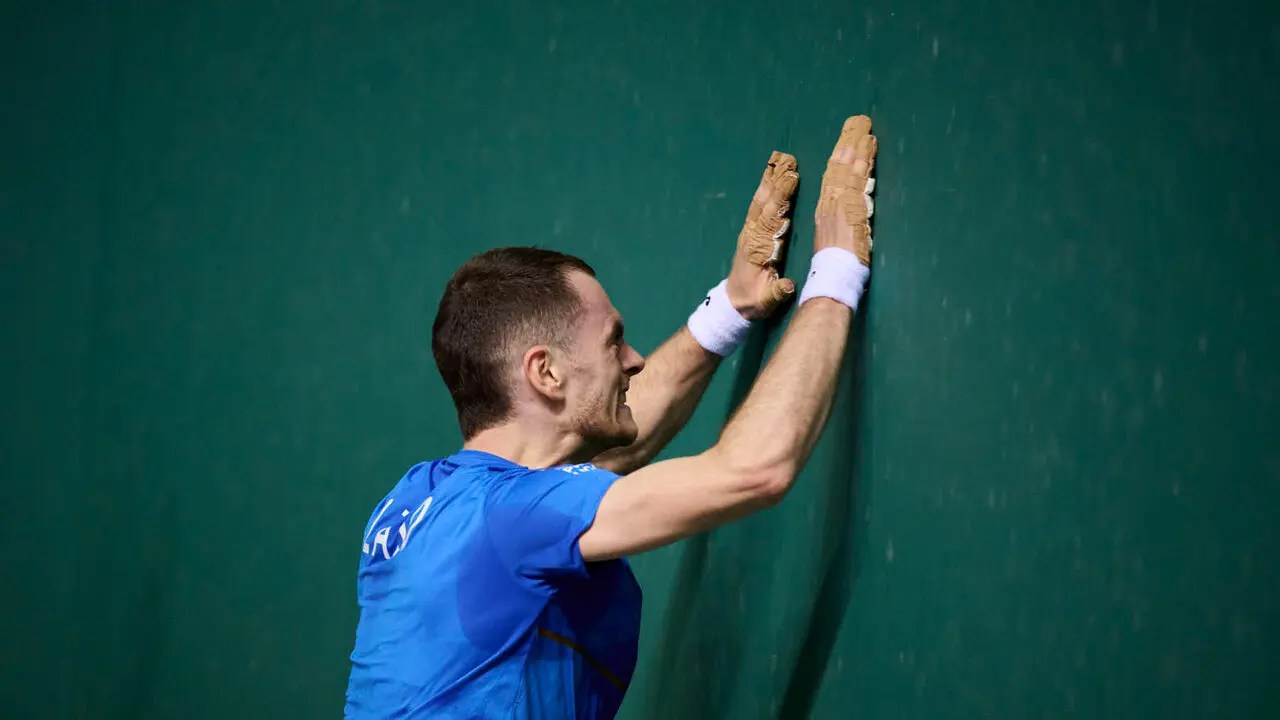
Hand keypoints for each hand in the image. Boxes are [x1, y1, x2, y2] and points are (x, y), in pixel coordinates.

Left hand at [724, 151, 799, 319]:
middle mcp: (752, 234)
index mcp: (758, 247)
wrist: (732, 304)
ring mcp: (750, 231)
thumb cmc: (752, 302)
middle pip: (765, 201)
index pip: (771, 216)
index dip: (781, 197)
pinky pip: (759, 205)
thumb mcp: (765, 301)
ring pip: (761, 199)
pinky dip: (766, 188)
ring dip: (770, 179)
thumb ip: (776, 292)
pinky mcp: (751, 231)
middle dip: (776, 179)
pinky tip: (772, 176)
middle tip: (788, 158)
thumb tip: (788, 285)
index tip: (792, 178)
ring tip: (780, 159)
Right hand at [814, 116, 877, 264]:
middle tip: (858, 123)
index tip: (847, 142)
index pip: (832, 178)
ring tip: (864, 127)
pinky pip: (857, 176)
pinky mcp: (850, 204)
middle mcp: (829, 201)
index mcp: (824, 209)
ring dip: (857, 145)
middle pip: (838, 167)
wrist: (833, 274)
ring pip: (847, 167)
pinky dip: (862, 158)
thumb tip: (855, 217)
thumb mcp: (836, 242)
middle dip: (848, 143)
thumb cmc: (834, 266)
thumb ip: (845, 225)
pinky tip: (869, 145)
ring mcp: (839, 201)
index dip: (840, 158)